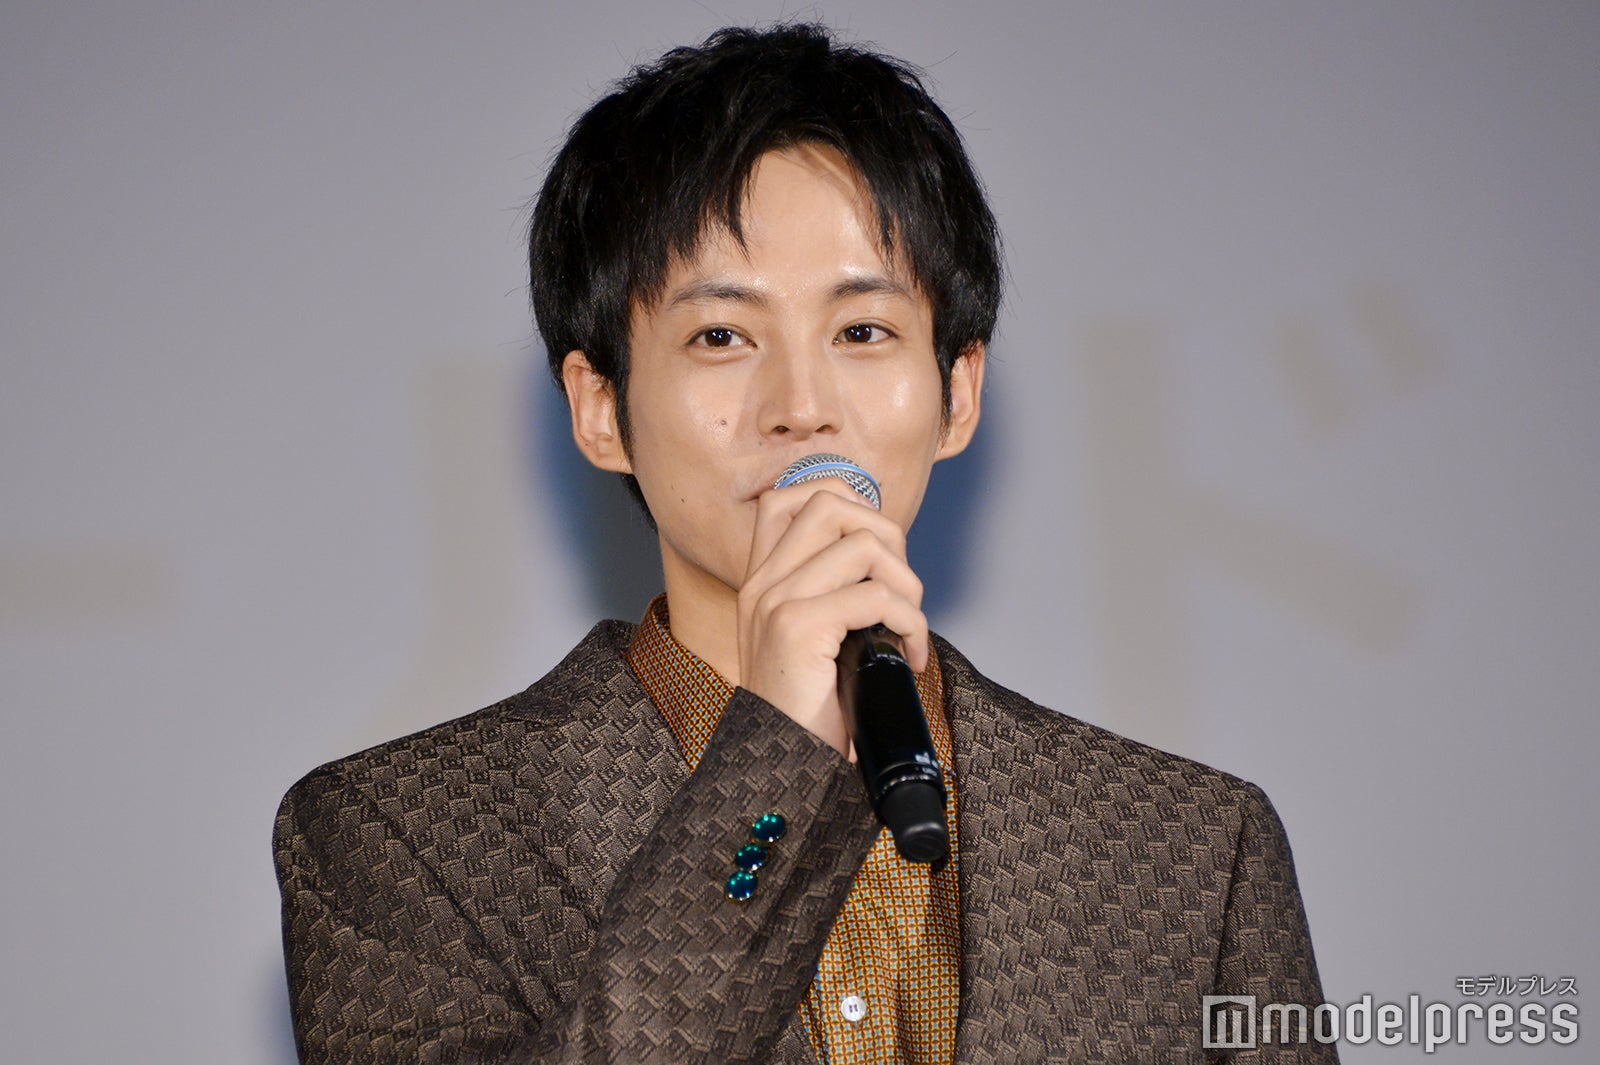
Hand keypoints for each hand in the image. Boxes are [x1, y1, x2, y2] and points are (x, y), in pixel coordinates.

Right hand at [736, 477, 928, 757]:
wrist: (782, 768)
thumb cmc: (809, 712)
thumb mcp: (811, 643)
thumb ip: (830, 597)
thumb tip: (890, 564)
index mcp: (760, 581)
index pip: (787, 497)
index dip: (843, 502)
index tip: (877, 551)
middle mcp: (762, 583)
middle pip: (831, 502)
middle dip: (887, 535)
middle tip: (901, 592)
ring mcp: (776, 601)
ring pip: (863, 543)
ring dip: (906, 583)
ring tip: (907, 627)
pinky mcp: (797, 628)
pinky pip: (877, 596)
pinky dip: (911, 622)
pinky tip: (909, 655)